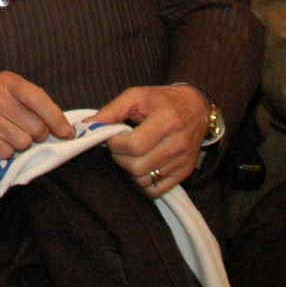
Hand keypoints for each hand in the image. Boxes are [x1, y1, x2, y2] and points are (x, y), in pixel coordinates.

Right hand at [0, 71, 70, 158]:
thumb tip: (64, 129)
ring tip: (9, 133)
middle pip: (36, 128)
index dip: (56, 119)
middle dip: (38, 134)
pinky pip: (5, 152)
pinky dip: (5, 150)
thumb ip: (36, 103)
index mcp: (9, 82)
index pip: (39, 100)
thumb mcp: (11, 89)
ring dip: (21, 143)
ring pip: (22, 143)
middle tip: (28, 131)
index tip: (67, 133)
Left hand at [97, 83, 207, 197]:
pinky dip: (143, 183)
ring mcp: (183, 160)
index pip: (133, 145)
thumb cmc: (162, 100)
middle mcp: (177, 143)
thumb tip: (88, 125)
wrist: (197, 108)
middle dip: (119, 158)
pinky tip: (142, 167)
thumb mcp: (136, 96)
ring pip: (144, 180)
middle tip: (119, 147)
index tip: (111, 138)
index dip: (115, 144)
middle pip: (137, 166)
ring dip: (130, 170)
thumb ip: (111, 111)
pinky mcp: (185, 172)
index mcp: (166, 121)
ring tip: (131, 155)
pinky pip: (157, 190)